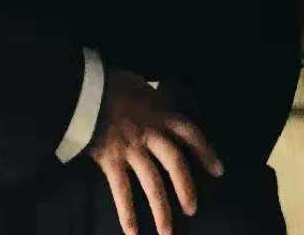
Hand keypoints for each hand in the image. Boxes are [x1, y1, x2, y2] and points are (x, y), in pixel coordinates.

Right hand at [86, 70, 222, 234]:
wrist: (84, 87)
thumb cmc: (111, 83)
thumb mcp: (140, 85)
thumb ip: (152, 97)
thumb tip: (157, 99)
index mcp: (159, 112)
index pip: (189, 133)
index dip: (206, 152)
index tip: (218, 171)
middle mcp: (150, 132)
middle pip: (174, 162)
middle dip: (186, 187)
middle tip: (192, 209)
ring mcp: (131, 147)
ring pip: (152, 182)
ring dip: (161, 209)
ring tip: (167, 232)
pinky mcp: (111, 158)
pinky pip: (121, 190)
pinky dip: (127, 213)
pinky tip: (132, 232)